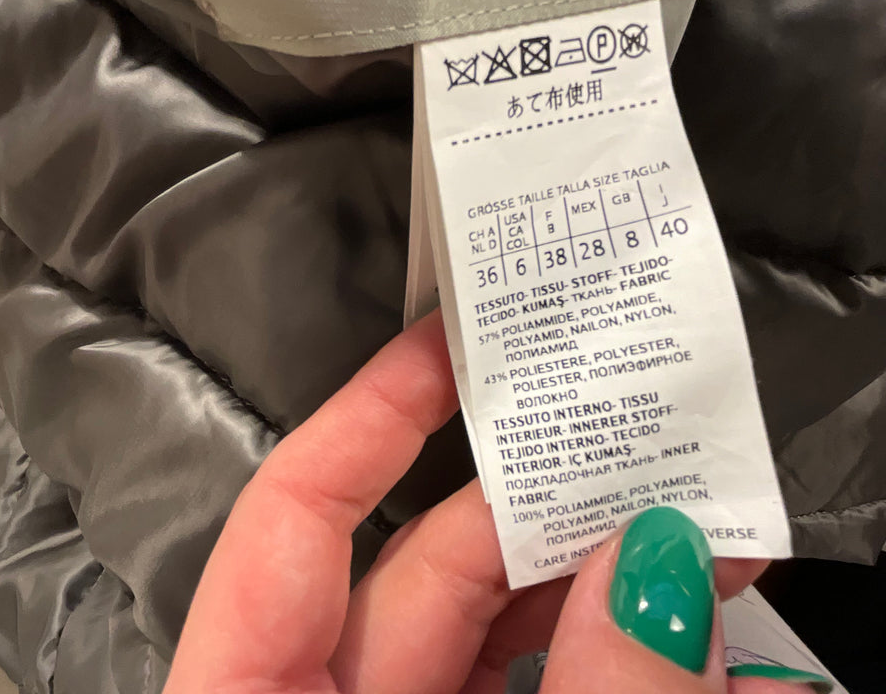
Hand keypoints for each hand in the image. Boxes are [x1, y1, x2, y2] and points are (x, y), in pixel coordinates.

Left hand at [164, 311, 825, 693]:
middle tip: (641, 447)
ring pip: (500, 636)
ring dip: (610, 591)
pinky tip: (713, 656)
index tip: (444, 341)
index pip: (288, 519)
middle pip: (422, 570)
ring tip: (707, 539)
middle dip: (543, 505)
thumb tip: (658, 572)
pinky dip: (620, 672)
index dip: (363, 417)